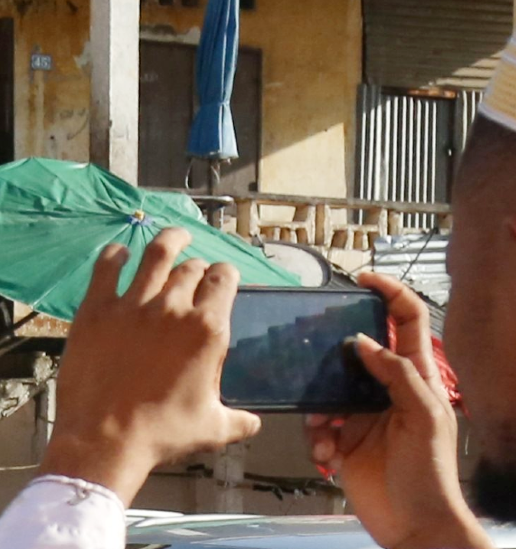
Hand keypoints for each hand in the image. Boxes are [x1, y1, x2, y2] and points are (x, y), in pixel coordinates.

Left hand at [39, 228, 261, 505]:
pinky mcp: (97, 310)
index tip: (222, 277)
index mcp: (208, 329)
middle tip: (195, 271)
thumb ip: (239, 420)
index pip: (224, 278)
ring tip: (174, 237)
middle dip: (198, 265)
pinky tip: (119, 252)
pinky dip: (115, 255)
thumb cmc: (163, 433)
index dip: (225, 274)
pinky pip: (107, 268)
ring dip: (169, 241)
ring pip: (156, 254)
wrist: (106, 441)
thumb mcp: (212, 428)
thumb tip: (254, 423)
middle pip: (192, 267)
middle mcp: (174, 307)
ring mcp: (133, 305)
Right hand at [305, 273, 491, 548]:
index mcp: (418, 375)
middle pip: (359, 349)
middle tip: (314, 349)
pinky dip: (318, 438)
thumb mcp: (424, 416)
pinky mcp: (346, 441)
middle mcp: (390, 388)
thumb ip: (397, 374)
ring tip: (326, 429)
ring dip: (321, 406)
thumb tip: (363, 343)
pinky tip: (327, 456)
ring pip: (331, 388)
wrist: (415, 525)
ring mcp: (367, 414)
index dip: (389, 293)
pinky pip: (320, 425)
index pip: (407, 320)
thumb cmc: (431, 473)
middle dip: (335, 350)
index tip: (362, 279)